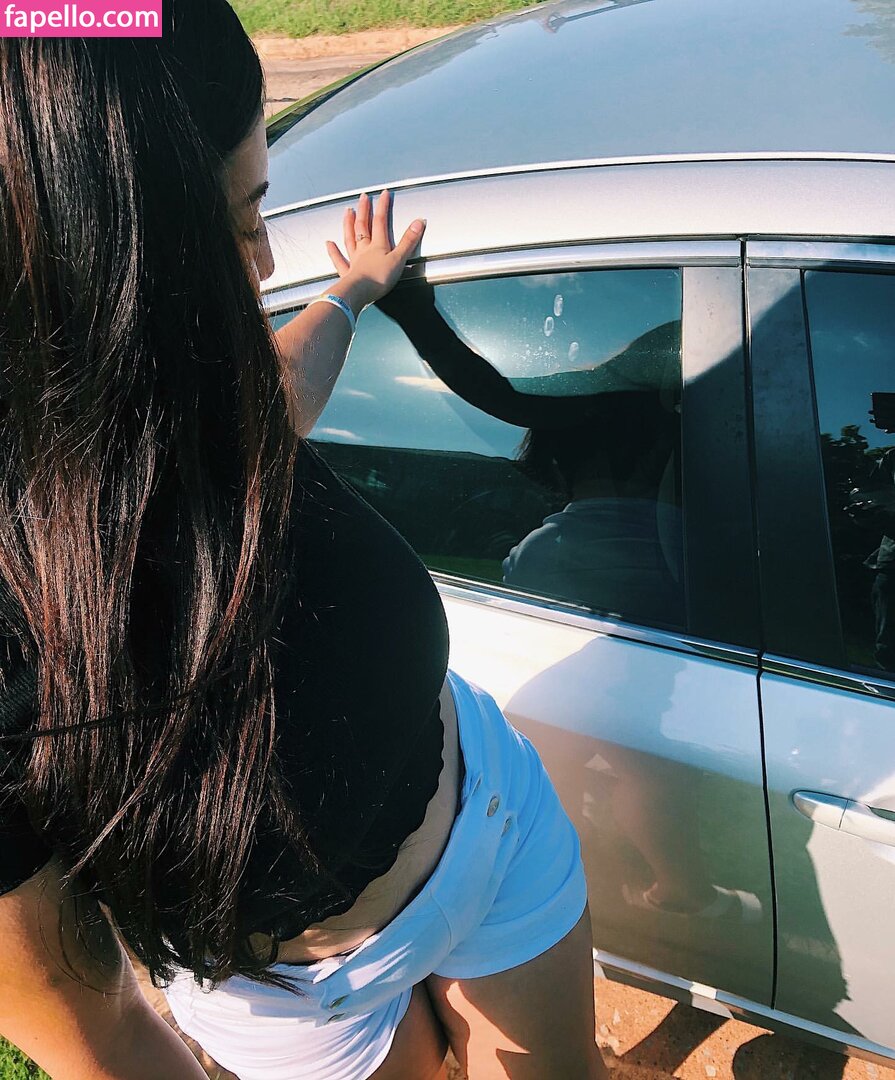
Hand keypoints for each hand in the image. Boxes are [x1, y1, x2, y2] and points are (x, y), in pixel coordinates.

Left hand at [325, 190, 424, 310]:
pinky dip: (333, 251)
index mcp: (377, 245)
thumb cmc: (379, 279)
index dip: (383, 206)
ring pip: (350, 238)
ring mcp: (354, 260)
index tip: (384, 194)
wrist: (359, 293)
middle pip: (363, 225)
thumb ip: (409, 241)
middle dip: (364, 210)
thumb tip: (419, 221)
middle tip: (363, 197)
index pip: (380, 221)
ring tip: (347, 211)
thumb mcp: (399, 259)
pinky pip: (339, 260)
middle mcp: (364, 249)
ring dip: (348, 223)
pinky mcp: (347, 274)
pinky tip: (328, 243)